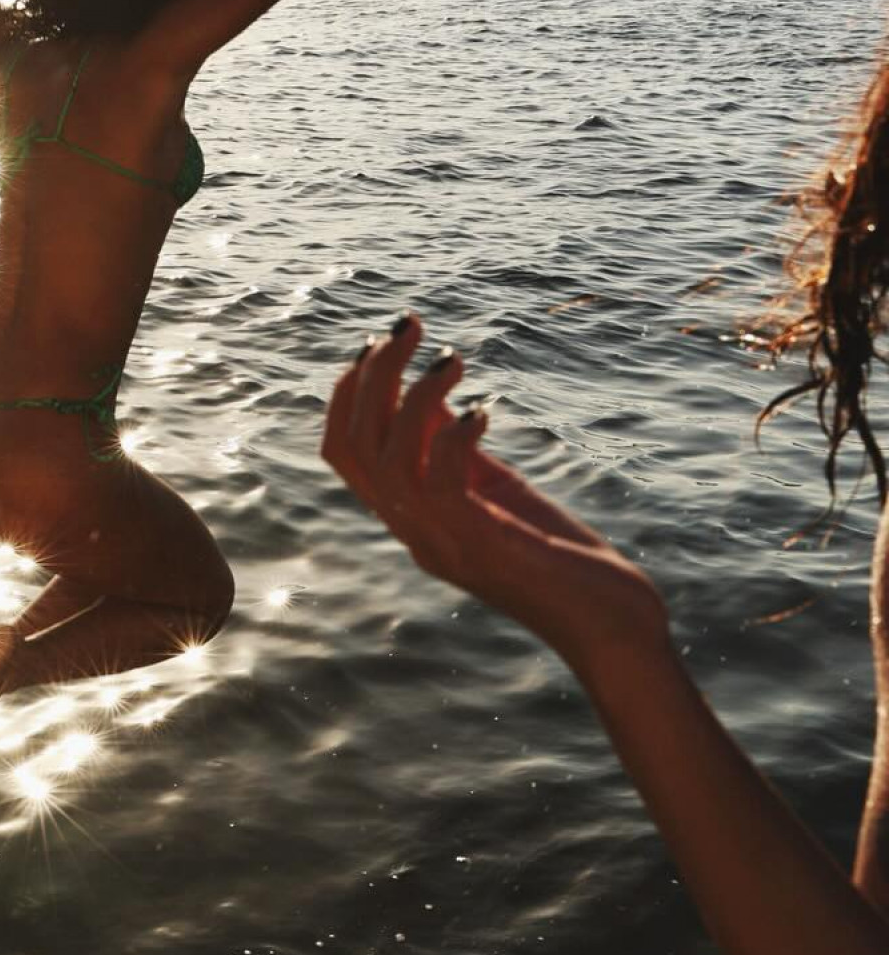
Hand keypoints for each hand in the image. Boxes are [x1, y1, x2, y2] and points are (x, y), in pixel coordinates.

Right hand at [320, 314, 667, 673]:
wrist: (611, 627)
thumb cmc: (560, 559)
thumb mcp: (495, 492)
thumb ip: (457, 454)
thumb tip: (434, 397)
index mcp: (409, 517)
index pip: (342, 451)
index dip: (348, 391)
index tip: (379, 343)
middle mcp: (412, 530)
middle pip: (354, 444)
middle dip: (373, 375)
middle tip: (407, 327)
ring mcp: (440, 540)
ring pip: (387, 457)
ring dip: (413, 395)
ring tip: (452, 360)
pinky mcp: (481, 543)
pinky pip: (441, 478)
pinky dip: (454, 432)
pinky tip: (486, 411)